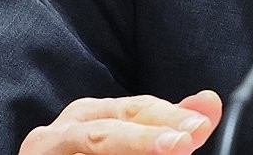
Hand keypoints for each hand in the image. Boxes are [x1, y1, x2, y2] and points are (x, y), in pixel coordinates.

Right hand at [19, 90, 221, 153]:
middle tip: (183, 144)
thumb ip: (169, 127)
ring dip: (131, 148)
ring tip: (166, 151)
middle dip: (149, 137)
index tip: (200, 127)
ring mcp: (42, 151)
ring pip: (92, 143)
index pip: (137, 109)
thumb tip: (210, 104)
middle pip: (110, 129)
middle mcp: (63, 129)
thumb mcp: (132, 143)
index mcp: (91, 114)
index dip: (171, 116)